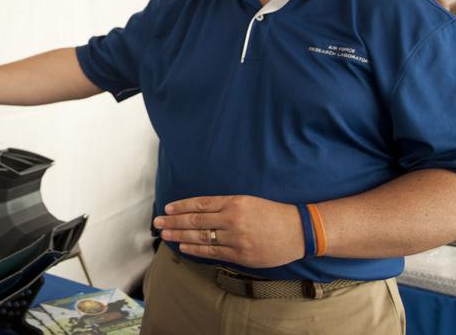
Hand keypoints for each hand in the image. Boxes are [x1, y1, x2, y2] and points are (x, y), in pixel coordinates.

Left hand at [152, 195, 304, 268]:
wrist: (298, 231)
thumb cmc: (273, 214)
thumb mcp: (249, 201)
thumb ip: (226, 206)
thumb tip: (200, 212)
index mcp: (234, 202)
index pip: (200, 204)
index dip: (181, 206)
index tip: (167, 208)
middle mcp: (232, 219)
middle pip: (196, 220)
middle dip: (174, 221)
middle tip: (157, 222)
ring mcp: (235, 238)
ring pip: (201, 237)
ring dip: (180, 236)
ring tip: (165, 234)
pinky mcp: (240, 255)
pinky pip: (212, 252)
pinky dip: (195, 249)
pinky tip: (183, 246)